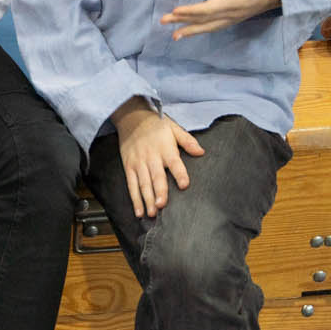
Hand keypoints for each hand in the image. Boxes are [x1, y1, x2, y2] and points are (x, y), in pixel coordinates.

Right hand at [113, 98, 203, 218]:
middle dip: (159, 191)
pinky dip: (134, 199)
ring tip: (152, 213)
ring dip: (147, 199)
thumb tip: (201, 152)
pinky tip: (138, 211)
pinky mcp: (129, 167)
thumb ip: (188, 141)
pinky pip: (131, 185)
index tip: (184, 185)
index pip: (174, 162)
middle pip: (156, 176)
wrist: (131, 116)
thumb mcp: (174, 128)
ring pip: (143, 184)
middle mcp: (151, 157)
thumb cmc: (156, 124)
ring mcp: (138, 163)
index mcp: (165, 148)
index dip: (180, 174)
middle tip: (162, 205)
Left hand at [162, 0, 281, 38]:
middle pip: (204, 21)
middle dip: (183, 22)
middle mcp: (231, 13)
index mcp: (235, 2)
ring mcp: (233, 18)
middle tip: (163, 21)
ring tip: (173, 35)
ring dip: (190, 30)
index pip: (208, 9)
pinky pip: (214, 26)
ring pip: (208, 27)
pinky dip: (201, 29)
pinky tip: (192, 30)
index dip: (191, 11)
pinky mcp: (234, 18)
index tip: (176, 11)